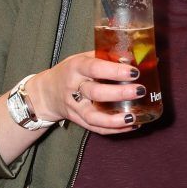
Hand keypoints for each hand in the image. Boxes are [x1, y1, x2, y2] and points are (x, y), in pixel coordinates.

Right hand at [28, 51, 144, 134]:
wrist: (47, 92)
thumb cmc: (72, 71)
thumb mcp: (83, 58)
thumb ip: (106, 57)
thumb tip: (134, 58)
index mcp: (76, 67)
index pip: (95, 68)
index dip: (115, 71)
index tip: (134, 72)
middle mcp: (73, 88)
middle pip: (96, 93)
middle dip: (119, 93)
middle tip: (140, 90)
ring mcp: (74, 107)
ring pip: (93, 117)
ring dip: (115, 119)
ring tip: (134, 117)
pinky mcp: (77, 120)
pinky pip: (95, 128)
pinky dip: (114, 129)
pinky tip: (131, 125)